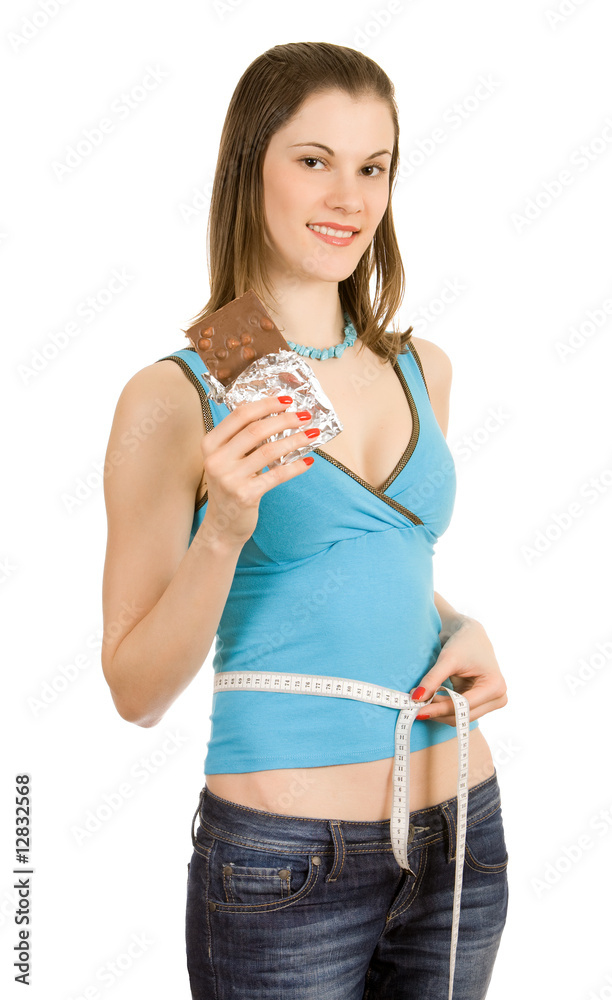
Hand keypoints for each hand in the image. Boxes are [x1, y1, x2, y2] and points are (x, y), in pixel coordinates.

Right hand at [200, 394, 316, 548]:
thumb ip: (241, 439)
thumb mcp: (226, 460)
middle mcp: (216, 460)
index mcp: (210, 444)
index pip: (240, 415)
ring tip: (311, 434)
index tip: (286, 400)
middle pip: (256, 430)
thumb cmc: (228, 488)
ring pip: (269, 451)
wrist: (222, 526)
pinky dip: (295, 467)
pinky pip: (276, 475)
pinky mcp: (245, 495)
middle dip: (285, 419)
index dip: (266, 405)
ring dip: (295, 440)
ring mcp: (229, 478)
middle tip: (304, 415)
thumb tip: (273, 414)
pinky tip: (308, 461)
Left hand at [409, 618, 507, 724]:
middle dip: (437, 712)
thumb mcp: (448, 659)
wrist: (471, 634)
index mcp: (495, 686)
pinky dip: (442, 708)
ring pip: (459, 718)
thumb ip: (433, 679)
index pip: (463, 705)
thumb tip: (416, 698)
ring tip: (418, 703)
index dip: (439, 709)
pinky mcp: (481, 704)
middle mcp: (497, 698)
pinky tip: (429, 701)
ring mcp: (490, 703)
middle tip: (412, 707)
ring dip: (438, 712)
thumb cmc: (464, 642)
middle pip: (462, 716)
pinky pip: (458, 713)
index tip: (416, 709)